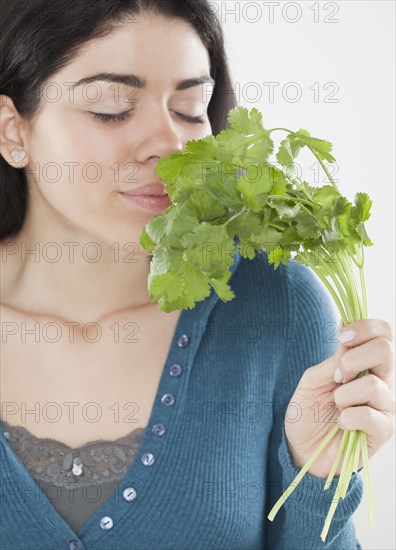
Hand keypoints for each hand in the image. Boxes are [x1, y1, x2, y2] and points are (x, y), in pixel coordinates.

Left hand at [285, 319, 394, 477]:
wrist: (301, 448)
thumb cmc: (308, 412)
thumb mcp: (314, 379)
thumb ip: (334, 358)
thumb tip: (346, 324)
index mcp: (366, 364)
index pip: (383, 334)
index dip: (365, 327)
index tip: (341, 336)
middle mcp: (381, 381)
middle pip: (385, 350)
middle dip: (352, 359)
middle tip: (336, 377)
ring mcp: (384, 406)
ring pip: (373, 385)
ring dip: (344, 395)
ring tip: (336, 406)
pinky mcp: (383, 431)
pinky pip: (370, 415)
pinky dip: (348, 417)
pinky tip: (342, 423)